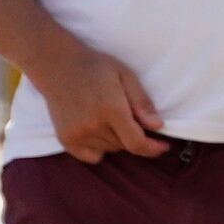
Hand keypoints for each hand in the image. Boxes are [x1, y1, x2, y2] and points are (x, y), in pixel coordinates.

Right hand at [37, 43, 168, 163]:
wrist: (59, 67)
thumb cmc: (97, 67)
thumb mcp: (126, 76)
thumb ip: (142, 102)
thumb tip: (158, 126)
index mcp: (111, 109)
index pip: (136, 142)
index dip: (152, 148)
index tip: (164, 147)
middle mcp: (93, 126)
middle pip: (124, 146)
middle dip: (135, 136)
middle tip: (132, 117)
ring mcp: (77, 135)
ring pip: (110, 150)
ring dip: (118, 140)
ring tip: (112, 117)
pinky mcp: (66, 140)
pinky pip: (91, 156)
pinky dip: (100, 148)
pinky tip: (99, 130)